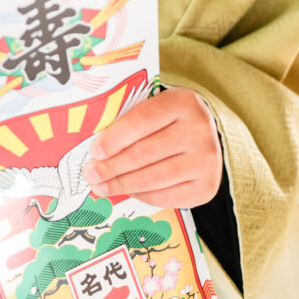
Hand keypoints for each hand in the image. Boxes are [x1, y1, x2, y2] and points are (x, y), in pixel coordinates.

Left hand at [82, 88, 222, 208]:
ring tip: (101, 187)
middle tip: (91, 174)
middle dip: (112, 166)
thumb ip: (128, 120)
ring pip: (154, 177)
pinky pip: (166, 196)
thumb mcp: (153, 106)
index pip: (141, 121)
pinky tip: (127, 191)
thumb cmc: (168, 120)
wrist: (205, 135)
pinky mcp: (207, 186)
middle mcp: (199, 130)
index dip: (115, 138)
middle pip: (145, 153)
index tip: (95, 152)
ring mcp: (206, 160)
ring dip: (122, 184)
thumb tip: (95, 149)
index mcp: (182, 102)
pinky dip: (142, 195)